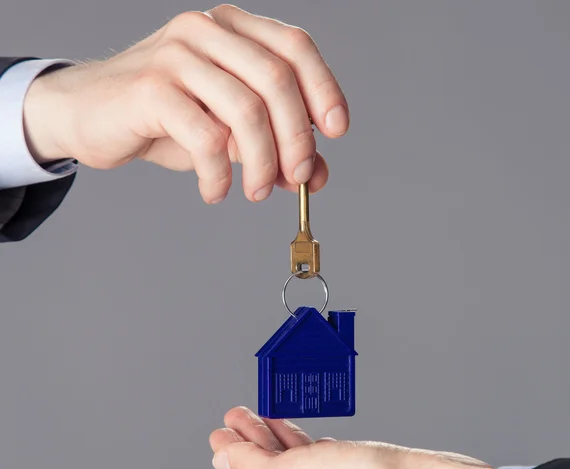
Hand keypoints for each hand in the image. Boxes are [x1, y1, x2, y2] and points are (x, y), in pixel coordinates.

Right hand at [23, 5, 348, 203]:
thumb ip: (274, 146)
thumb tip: (317, 173)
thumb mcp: (229, 132)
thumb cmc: (165, 120)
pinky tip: (215, 191)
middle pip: (277, 81)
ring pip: (246, 111)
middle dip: (296, 140)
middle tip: (296, 180)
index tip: (336, 131)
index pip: (295, 47)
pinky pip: (206, 138)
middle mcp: (208, 31)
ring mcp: (177, 54)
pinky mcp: (151, 88)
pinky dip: (219, 175)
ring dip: (261, 164)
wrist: (90, 113)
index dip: (324, 89)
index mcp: (233, 30)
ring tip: (254, 193)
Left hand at [210, 407, 493, 468]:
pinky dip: (307, 441)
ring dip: (276, 436)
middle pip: (269, 465)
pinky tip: (308, 435)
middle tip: (238, 414)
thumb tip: (219, 460)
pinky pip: (321, 454)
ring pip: (295, 458)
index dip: (232, 449)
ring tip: (265, 416)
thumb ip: (253, 466)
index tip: (223, 425)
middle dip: (251, 438)